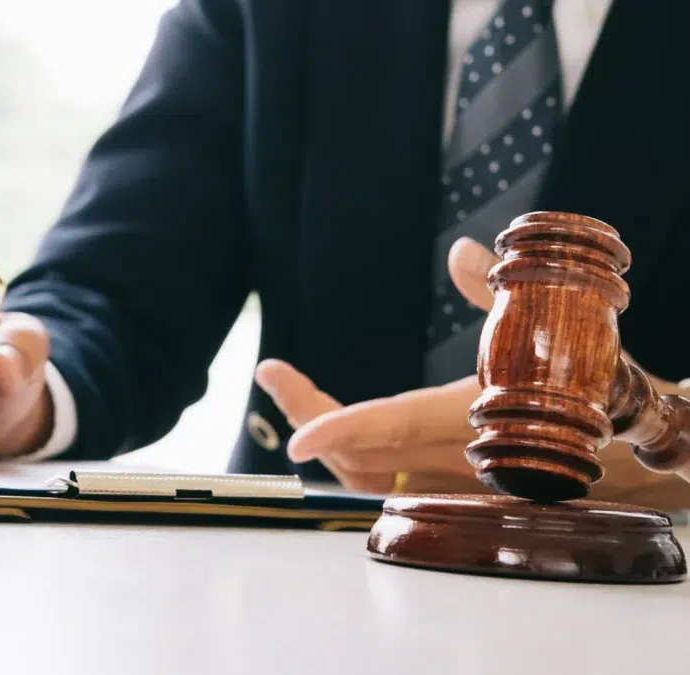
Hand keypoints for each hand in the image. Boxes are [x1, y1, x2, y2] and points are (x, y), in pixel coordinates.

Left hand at [258, 236, 687, 495]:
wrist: (639, 452)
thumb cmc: (597, 382)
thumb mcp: (557, 325)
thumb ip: (497, 291)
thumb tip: (463, 250)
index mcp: (478, 416)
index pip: (397, 426)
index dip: (343, 429)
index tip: (298, 438)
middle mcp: (459, 460)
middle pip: (362, 458)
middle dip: (310, 418)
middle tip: (277, 376)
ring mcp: (453, 485)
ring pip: (368, 476)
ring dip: (326, 439)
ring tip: (294, 393)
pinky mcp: (453, 493)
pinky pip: (387, 481)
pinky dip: (353, 454)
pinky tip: (337, 425)